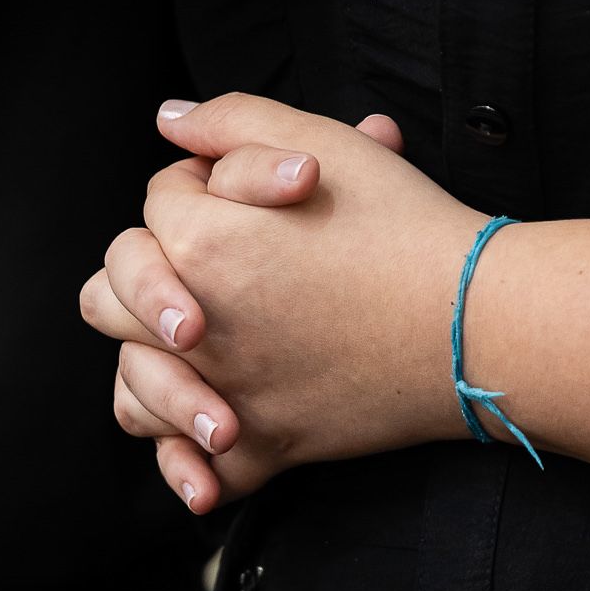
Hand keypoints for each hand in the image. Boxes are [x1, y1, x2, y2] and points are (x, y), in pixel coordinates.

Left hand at [82, 93, 481, 512]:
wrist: (478, 325)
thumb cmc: (407, 230)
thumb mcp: (321, 144)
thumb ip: (232, 120)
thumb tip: (169, 120)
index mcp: (200, 242)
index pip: (158, 203)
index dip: (203, 189)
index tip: (257, 200)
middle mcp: (195, 326)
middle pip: (111, 296)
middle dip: (147, 275)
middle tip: (206, 271)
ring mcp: (226, 393)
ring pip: (133, 389)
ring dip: (150, 368)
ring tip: (193, 350)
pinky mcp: (265, 447)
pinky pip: (199, 470)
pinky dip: (193, 467)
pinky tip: (212, 443)